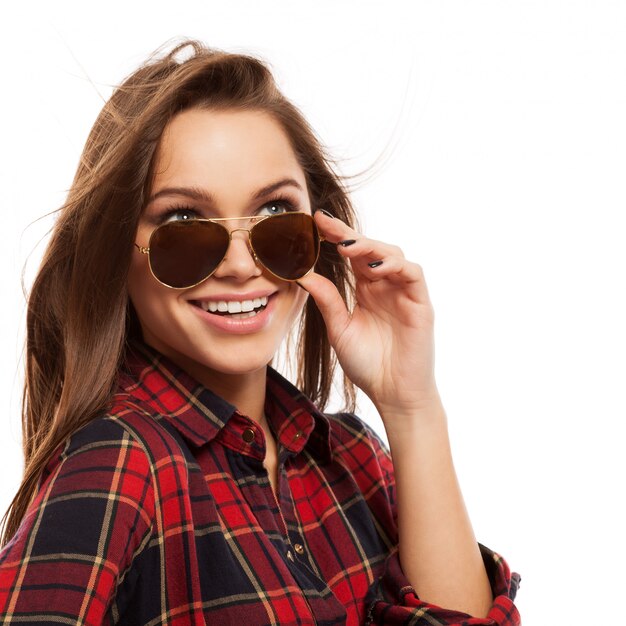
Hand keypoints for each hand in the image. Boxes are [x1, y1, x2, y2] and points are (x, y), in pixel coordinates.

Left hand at [297, 211, 441, 426]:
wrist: (392, 394)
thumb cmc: (367, 364)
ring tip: (346, 246)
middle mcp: (385, 286)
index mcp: (365, 289)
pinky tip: (374, 268)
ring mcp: (404, 293)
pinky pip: (413, 274)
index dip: (336, 236)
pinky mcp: (420, 303)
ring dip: (370, 247)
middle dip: (348, 234)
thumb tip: (302, 274)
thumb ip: (327, 300)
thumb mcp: (339, 329)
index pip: (352, 255)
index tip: (314, 221)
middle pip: (370, 249)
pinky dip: (395, 266)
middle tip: (325, 224)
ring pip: (392, 255)